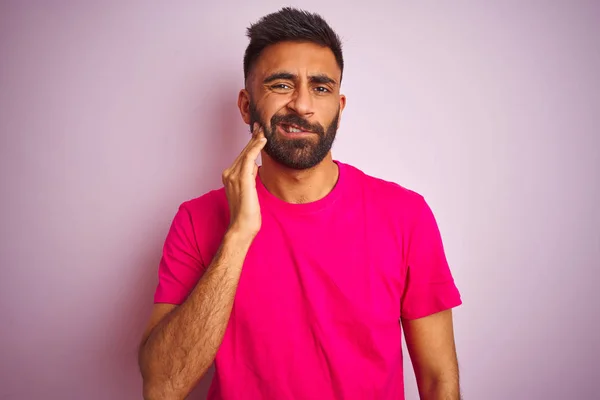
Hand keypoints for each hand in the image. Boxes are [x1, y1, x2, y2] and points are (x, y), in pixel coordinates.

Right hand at [222, 123, 266, 238]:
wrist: (242, 226)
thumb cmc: (247, 212)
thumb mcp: (248, 190)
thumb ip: (248, 176)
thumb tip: (253, 165)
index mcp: (229, 176)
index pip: (242, 156)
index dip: (250, 144)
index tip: (258, 134)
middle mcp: (229, 173)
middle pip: (243, 152)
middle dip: (253, 138)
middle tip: (261, 125)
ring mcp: (233, 176)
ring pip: (246, 152)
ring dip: (255, 140)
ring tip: (264, 129)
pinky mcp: (241, 178)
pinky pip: (249, 158)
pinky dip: (256, 147)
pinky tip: (263, 140)